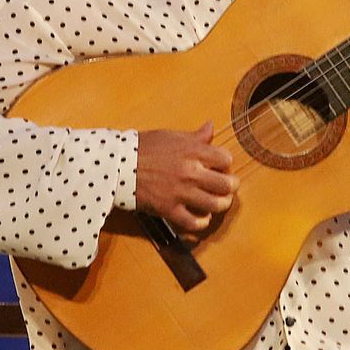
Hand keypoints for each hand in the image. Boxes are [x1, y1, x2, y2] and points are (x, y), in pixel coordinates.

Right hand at [135, 122, 236, 238]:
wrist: (118, 165)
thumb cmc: (143, 148)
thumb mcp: (171, 136)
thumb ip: (195, 136)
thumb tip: (211, 126)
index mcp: (191, 151)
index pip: (225, 159)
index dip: (226, 163)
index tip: (221, 167)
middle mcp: (190, 172)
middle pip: (226, 184)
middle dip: (231, 186)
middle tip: (229, 186)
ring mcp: (180, 192)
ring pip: (215, 204)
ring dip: (221, 204)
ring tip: (219, 202)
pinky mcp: (169, 209)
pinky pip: (194, 222)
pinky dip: (202, 222)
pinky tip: (202, 217)